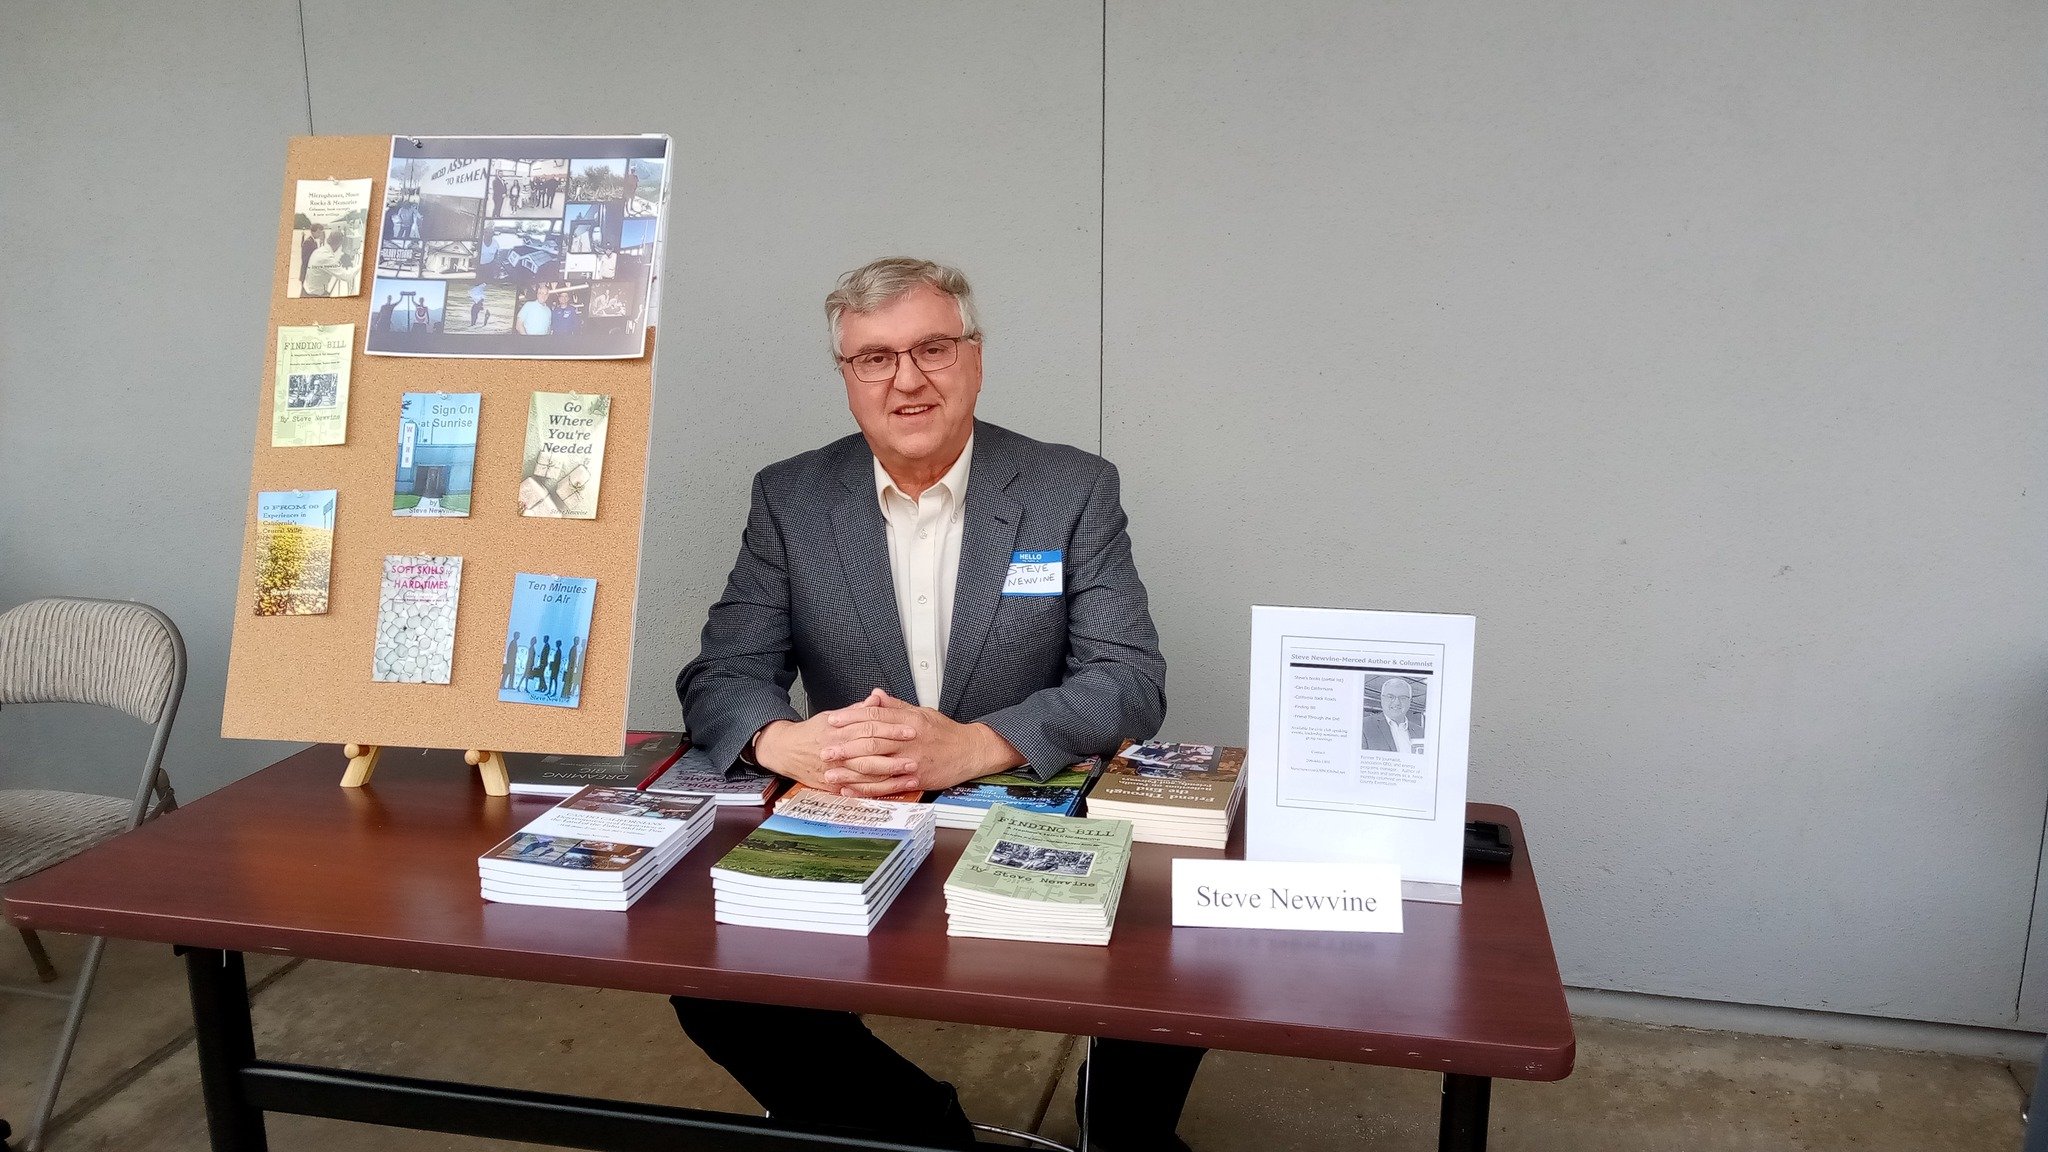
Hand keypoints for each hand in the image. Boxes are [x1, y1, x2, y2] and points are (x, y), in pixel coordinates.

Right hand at [749, 696, 918, 793]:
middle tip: (917, 752)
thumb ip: (857, 711)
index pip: (871, 726)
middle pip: (871, 750)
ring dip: (892, 774)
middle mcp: (838, 749)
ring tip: (911, 773)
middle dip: (896, 752)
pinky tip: (894, 788)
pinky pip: (860, 789)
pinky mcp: (835, 785)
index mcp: (840, 729)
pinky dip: (878, 790)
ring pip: (868, 772)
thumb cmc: (812, 733)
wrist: (786, 750)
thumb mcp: (832, 716)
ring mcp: (836, 769)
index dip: (892, 728)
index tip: (911, 728)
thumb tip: (876, 700)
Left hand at [819, 689, 1023, 796]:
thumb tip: (874, 696)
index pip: (875, 716)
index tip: (833, 720)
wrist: (970, 751)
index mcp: (908, 721)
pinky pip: (887, 786)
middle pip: (871, 742)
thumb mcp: (921, 712)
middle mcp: (908, 740)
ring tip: (830, 774)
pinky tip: (851, 791)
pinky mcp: (915, 779)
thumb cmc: (945, 732)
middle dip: (845, 747)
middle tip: (825, 749)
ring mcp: (911, 761)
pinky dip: (867, 790)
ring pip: (876, 766)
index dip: (851, 718)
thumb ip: (895, 706)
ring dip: (850, 772)